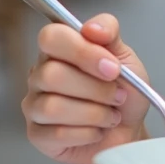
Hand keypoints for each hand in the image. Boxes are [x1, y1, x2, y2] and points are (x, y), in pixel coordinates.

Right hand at [23, 14, 150, 163]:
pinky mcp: (36, 135)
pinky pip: (56, 134)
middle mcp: (40, 75)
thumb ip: (110, 33)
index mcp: (59, 50)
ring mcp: (34, 106)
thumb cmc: (125, 93)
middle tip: (118, 96)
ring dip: (94, 113)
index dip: (82, 52)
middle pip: (51, 74)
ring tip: (110, 116)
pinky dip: (87, 133)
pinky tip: (97, 131)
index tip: (113, 68)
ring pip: (53, 106)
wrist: (129, 132)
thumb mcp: (126, 58)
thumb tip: (91, 27)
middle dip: (95, 89)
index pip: (51, 37)